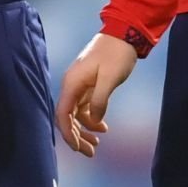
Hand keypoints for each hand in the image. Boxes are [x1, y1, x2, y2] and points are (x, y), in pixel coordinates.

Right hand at [56, 33, 138, 156]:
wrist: (124, 33)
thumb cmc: (117, 54)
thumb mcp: (110, 78)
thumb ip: (100, 100)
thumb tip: (94, 120)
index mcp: (72, 83)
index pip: (63, 114)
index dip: (68, 134)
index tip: (78, 149)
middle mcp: (72, 84)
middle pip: (68, 117)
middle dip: (77, 136)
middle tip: (91, 153)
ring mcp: (79, 84)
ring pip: (76, 114)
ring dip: (85, 129)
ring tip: (97, 144)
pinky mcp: (88, 84)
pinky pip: (84, 107)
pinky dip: (91, 118)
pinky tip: (103, 127)